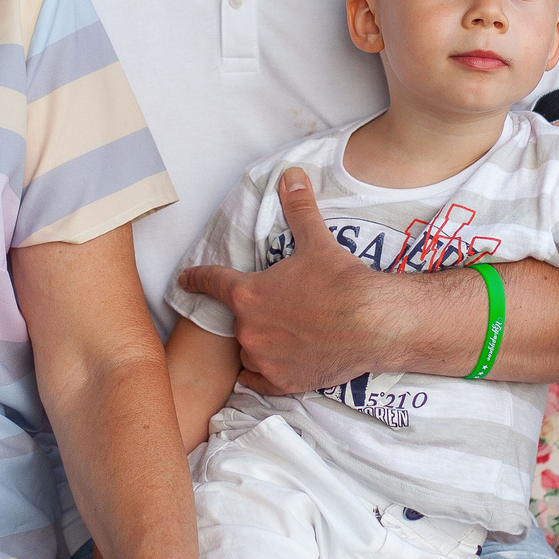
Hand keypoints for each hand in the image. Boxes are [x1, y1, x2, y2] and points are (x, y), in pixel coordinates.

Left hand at [177, 168, 394, 394]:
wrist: (373, 324)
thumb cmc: (342, 282)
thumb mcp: (317, 242)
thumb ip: (299, 210)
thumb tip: (291, 175)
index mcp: (248, 294)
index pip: (212, 282)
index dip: (196, 279)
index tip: (184, 280)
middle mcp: (249, 330)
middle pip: (238, 320)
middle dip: (252, 313)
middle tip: (279, 308)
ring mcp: (264, 359)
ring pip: (248, 351)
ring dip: (258, 344)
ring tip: (283, 335)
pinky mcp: (283, 382)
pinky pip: (259, 382)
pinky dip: (262, 375)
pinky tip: (272, 368)